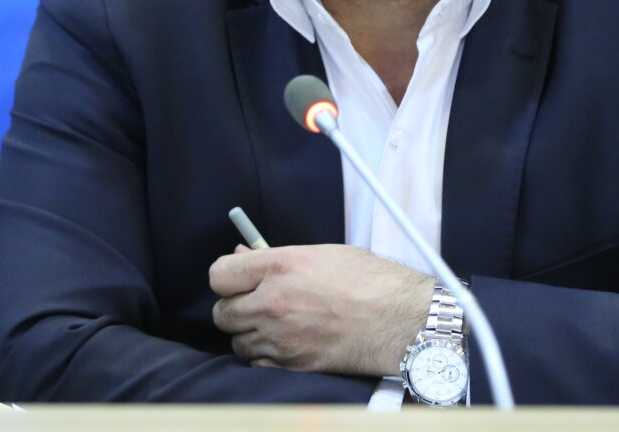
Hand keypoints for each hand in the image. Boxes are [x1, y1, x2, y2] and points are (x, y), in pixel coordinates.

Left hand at [209, 244, 433, 376]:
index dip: (226, 276)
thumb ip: (276, 257)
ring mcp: (280, 337)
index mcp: (279, 266)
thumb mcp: (321, 254)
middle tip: (255, 303)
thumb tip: (242, 256)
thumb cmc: (367, 280)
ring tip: (274, 325)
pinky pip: (256, 364)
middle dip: (235, 307)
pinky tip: (283, 344)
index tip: (236, 279)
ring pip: (237, 342)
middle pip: (222, 313)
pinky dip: (264, 356)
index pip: (219, 274)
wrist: (399, 319)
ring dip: (249, 334)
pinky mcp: (291, 365)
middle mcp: (272, 302)